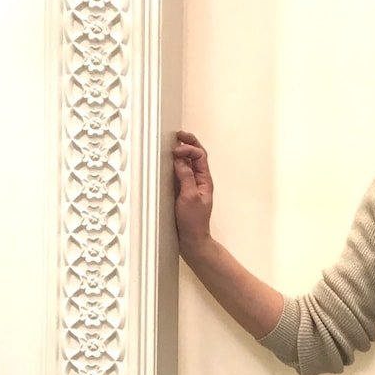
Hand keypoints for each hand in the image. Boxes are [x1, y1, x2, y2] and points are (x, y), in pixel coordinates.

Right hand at [173, 130, 213, 253]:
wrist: (192, 240)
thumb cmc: (193, 222)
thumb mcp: (189, 197)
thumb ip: (185, 176)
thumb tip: (180, 158)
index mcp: (205, 180)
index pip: (200, 156)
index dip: (189, 149)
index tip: (176, 152)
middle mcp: (199, 181)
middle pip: (197, 155)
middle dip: (189, 143)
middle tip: (178, 135)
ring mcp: (191, 185)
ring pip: (189, 163)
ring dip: (182, 151)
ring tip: (173, 143)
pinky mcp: (183, 191)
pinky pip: (181, 173)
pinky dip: (176, 164)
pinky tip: (169, 161)